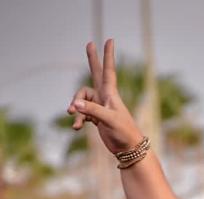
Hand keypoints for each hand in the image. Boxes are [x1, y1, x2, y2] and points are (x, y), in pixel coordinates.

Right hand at [67, 39, 142, 154]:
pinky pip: (82, 113)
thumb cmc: (123, 132)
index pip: (108, 70)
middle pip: (96, 74)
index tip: (110, 40)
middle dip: (92, 60)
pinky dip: (78, 119)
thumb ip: (91, 110)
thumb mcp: (108, 120)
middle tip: (89, 44)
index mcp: (110, 94)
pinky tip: (76, 127)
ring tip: (71, 115)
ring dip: (75, 107)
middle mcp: (105, 97)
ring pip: (82, 99)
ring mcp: (100, 107)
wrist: (128, 149)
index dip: (108, 56)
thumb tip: (74, 104)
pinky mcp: (97, 118)